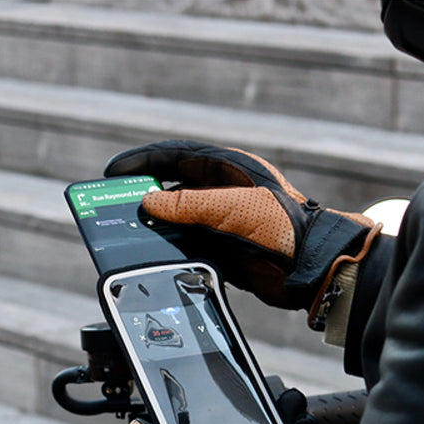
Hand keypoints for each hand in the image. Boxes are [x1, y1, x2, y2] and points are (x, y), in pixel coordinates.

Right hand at [104, 140, 379, 318]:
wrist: (309, 266)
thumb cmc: (279, 226)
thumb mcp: (228, 207)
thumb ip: (185, 204)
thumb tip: (148, 202)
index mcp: (227, 169)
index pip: (176, 156)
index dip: (143, 161)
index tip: (114, 172)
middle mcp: (222, 191)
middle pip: (172, 187)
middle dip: (143, 195)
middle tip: (114, 204)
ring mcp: (221, 220)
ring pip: (176, 218)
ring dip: (154, 225)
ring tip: (126, 231)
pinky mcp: (221, 246)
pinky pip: (185, 243)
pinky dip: (167, 247)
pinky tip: (150, 253)